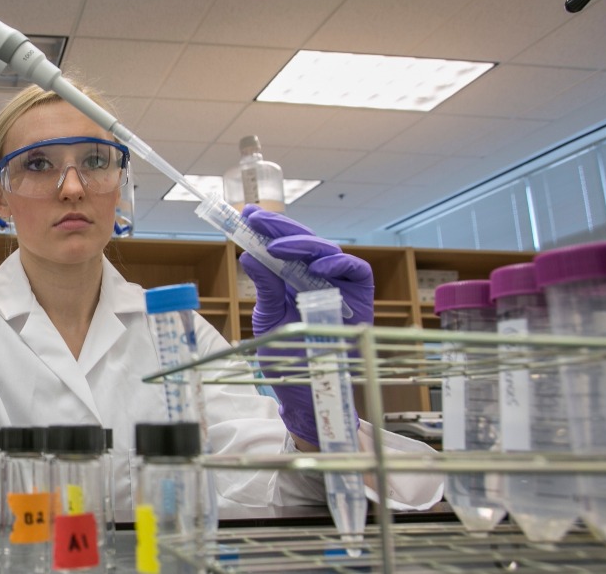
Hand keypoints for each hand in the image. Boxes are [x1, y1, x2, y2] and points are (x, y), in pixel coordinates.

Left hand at [237, 206, 372, 448]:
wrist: (306, 391)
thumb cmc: (287, 356)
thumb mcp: (268, 317)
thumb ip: (265, 287)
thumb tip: (249, 254)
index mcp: (294, 278)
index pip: (283, 245)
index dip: (267, 228)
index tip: (245, 214)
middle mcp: (318, 276)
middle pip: (304, 242)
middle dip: (279, 228)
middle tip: (256, 219)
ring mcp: (340, 285)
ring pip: (327, 250)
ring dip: (301, 244)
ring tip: (275, 246)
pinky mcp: (360, 297)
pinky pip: (355, 270)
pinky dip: (338, 263)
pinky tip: (317, 266)